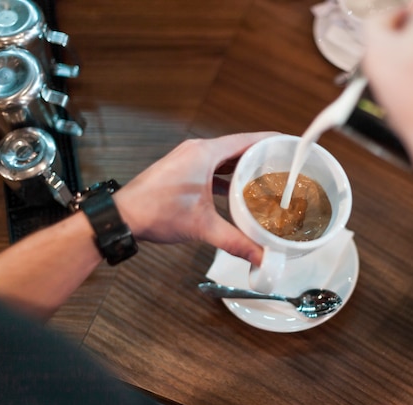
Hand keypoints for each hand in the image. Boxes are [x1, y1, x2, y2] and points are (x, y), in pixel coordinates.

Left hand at [113, 132, 277, 264]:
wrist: (122, 217)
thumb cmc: (156, 212)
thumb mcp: (202, 227)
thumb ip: (235, 241)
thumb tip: (261, 257)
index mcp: (205, 153)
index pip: (248, 139)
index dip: (271, 141)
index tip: (290, 145)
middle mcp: (197, 150)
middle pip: (238, 147)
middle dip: (262, 156)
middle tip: (285, 165)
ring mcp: (189, 159)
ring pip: (225, 158)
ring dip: (244, 166)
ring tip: (268, 178)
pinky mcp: (183, 170)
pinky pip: (212, 167)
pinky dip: (228, 176)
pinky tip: (239, 192)